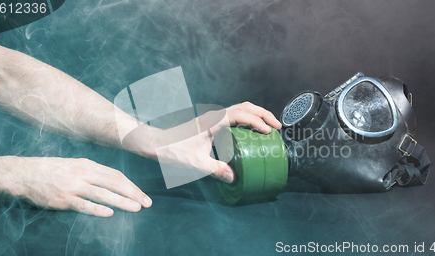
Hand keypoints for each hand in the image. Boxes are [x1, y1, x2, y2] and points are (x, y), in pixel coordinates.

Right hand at [0, 156, 151, 216]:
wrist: (24, 173)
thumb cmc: (52, 171)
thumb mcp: (75, 166)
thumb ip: (93, 173)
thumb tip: (114, 182)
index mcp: (88, 165)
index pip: (116, 175)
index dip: (132, 185)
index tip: (143, 195)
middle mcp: (83, 173)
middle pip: (114, 183)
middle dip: (133, 193)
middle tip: (147, 203)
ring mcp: (73, 186)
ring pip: (102, 194)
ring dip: (122, 201)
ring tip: (136, 208)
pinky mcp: (62, 199)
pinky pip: (83, 204)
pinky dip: (97, 209)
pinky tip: (109, 213)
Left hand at [149, 102, 281, 183]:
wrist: (156, 143)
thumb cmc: (172, 151)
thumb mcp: (195, 163)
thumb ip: (216, 170)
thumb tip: (234, 178)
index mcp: (212, 122)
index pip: (240, 114)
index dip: (257, 121)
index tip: (268, 132)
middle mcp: (214, 116)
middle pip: (245, 106)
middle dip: (263, 114)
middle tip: (278, 127)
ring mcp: (213, 118)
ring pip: (241, 109)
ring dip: (257, 115)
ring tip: (270, 127)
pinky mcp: (212, 124)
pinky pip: (235, 116)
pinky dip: (248, 120)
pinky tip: (252, 132)